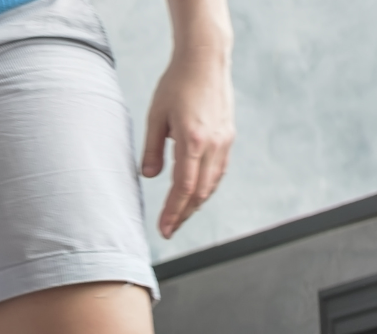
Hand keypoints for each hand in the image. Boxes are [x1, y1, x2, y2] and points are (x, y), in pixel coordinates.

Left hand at [141, 51, 234, 237]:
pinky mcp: (228, 135)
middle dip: (184, 214)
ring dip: (196, 202)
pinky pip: (219, 169)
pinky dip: (207, 185)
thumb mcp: (155, 117)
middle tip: (169, 230)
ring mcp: (225, 140)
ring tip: (179, 216)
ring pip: (212, 182)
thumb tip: (148, 177)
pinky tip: (195, 192)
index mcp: (193, 140)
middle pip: (200, 191)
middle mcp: (213, 143)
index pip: (183, 187)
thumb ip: (152, 150)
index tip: (164, 230)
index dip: (173, 212)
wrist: (205, 60)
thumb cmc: (176, 84)